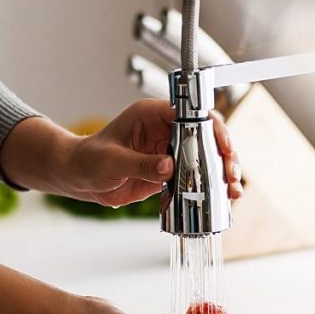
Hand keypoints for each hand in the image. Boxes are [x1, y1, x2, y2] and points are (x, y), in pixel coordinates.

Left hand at [0, 100, 242, 206]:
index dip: (211, 128)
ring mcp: (171, 150)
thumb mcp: (112, 161)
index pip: (190, 114)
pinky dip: (209, 187)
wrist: (80, 178)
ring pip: (206, 157)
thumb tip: (169, 167)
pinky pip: (196, 176)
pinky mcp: (170, 171)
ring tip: (233, 190)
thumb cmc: (89, 160)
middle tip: (231, 173)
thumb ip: (141, 164)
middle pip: (206, 136)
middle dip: (223, 154)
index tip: (222, 145)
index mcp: (152, 115)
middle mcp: (166, 130)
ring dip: (221, 173)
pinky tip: (221, 199)